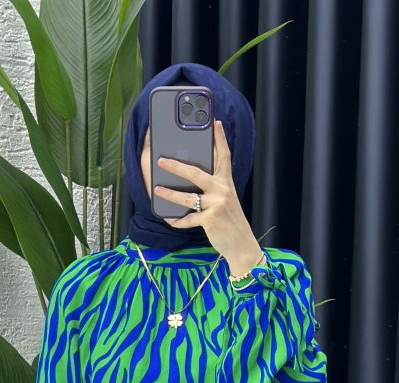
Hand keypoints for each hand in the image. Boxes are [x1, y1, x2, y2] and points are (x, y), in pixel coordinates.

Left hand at [153, 119, 264, 275]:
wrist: (242, 244)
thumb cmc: (230, 221)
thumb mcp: (226, 200)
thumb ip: (214, 188)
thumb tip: (190, 180)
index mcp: (226, 182)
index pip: (223, 156)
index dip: (220, 139)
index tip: (215, 122)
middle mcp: (222, 190)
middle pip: (196, 172)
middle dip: (177, 166)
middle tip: (161, 160)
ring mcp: (217, 204)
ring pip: (188, 197)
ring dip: (170, 194)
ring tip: (157, 190)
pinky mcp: (211, 220)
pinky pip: (188, 219)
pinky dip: (178, 221)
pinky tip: (169, 220)